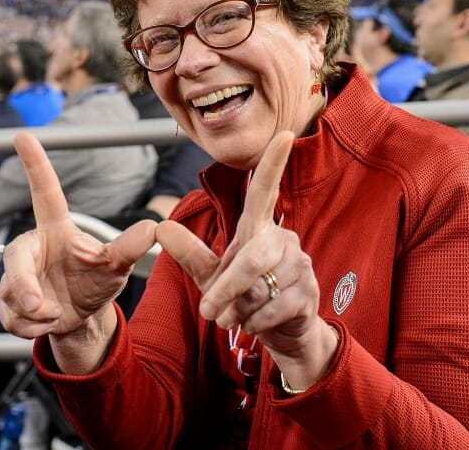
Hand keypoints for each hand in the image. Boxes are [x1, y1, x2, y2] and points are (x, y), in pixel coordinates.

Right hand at [0, 132, 157, 342]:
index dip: (35, 165)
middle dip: (23, 285)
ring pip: (11, 295)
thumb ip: (130, 247)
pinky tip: (49, 322)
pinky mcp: (9, 305)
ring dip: (37, 313)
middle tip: (41, 306)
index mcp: (55, 229)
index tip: (23, 134)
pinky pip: (11, 318)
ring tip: (58, 311)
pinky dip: (32, 329)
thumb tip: (154, 227)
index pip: (44, 193)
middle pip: (13, 257)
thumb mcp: (117, 265)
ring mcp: (16, 277)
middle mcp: (31, 248)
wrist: (83, 316)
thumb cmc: (98, 280)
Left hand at [157, 132, 337, 389]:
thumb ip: (189, 253)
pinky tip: (256, 324)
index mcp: (258, 230)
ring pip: (261, 288)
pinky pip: (274, 308)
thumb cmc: (245, 297)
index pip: (265, 192)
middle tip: (207, 313)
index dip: (274, 164)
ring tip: (236, 318)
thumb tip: (160, 227)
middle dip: (226, 289)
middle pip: (252, 259)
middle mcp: (283, 240)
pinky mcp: (309, 293)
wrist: (281, 334)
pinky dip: (256, 322)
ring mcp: (300, 266)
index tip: (285, 135)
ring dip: (240, 311)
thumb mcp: (212, 276)